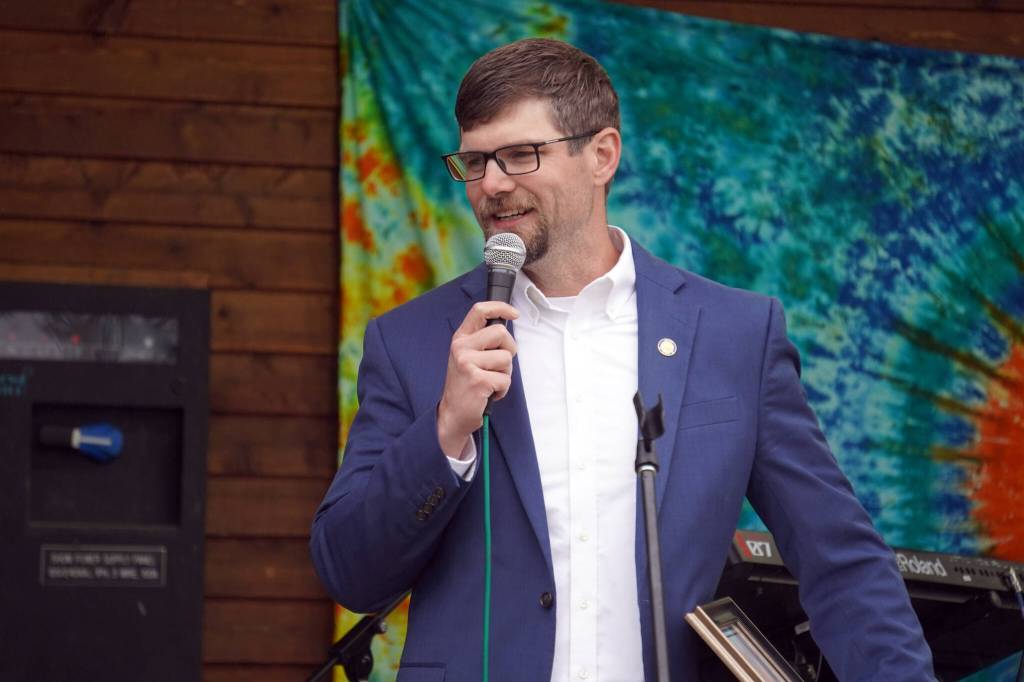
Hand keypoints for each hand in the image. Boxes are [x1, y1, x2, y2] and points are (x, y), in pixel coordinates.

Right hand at [437, 301, 518, 458]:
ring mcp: (467, 363)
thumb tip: (506, 327)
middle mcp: (461, 347)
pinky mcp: (477, 380)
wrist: (452, 414)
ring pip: (507, 358)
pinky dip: (502, 389)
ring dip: (505, 373)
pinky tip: (488, 393)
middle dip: (509, 349)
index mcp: (460, 338)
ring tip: (490, 382)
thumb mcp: (467, 357)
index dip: (501, 307)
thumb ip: (482, 341)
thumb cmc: (466, 385)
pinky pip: (505, 379)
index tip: (514, 313)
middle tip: (499, 365)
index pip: (479, 310)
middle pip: (501, 332)